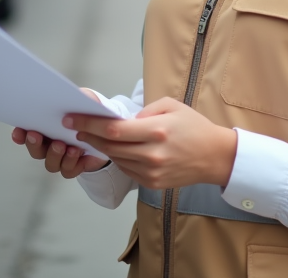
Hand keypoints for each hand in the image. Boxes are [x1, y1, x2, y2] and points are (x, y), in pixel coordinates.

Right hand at [10, 88, 109, 178]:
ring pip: (50, 163)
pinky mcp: (73, 167)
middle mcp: (49, 146)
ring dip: (54, 154)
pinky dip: (71, 162)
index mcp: (46, 129)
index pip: (26, 134)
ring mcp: (60, 159)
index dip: (20, 134)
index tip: (19, 130)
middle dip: (34, 144)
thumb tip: (66, 93)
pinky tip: (77, 152)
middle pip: (35, 151)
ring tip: (64, 145)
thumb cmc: (89, 116)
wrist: (105, 134)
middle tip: (37, 135)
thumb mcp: (83, 102)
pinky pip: (68, 170)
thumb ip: (74, 97)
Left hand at [63, 96, 237, 189]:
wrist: (214, 157)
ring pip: (116, 159)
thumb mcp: (172, 106)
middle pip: (110, 146)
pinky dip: (117, 158)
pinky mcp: (152, 183)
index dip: (90, 124)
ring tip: (92, 136)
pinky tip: (114, 149)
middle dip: (89, 135)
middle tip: (75, 127)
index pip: (114, 129)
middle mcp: (152, 154)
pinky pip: (126, 169)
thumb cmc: (194, 127)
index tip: (73, 119)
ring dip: (101, 147)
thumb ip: (145, 110)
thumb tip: (124, 119)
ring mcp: (151, 171)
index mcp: (156, 131)